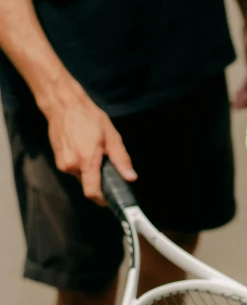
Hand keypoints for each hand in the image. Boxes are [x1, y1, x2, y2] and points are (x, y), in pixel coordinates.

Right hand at [42, 81, 136, 204]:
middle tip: (108, 167)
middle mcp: (70, 165)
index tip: (112, 200)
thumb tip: (131, 177)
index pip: (92, 192)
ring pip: (81, 178)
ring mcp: (62, 164)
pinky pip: (74, 170)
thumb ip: (121, 159)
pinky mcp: (58, 160)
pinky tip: (86, 151)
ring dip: (91, 172)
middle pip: (88, 185)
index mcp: (85, 160)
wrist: (63, 104)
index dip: (103, 200)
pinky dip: (83, 166)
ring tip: (96, 154)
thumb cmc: (88, 117)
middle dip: (100, 181)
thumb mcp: (111, 136)